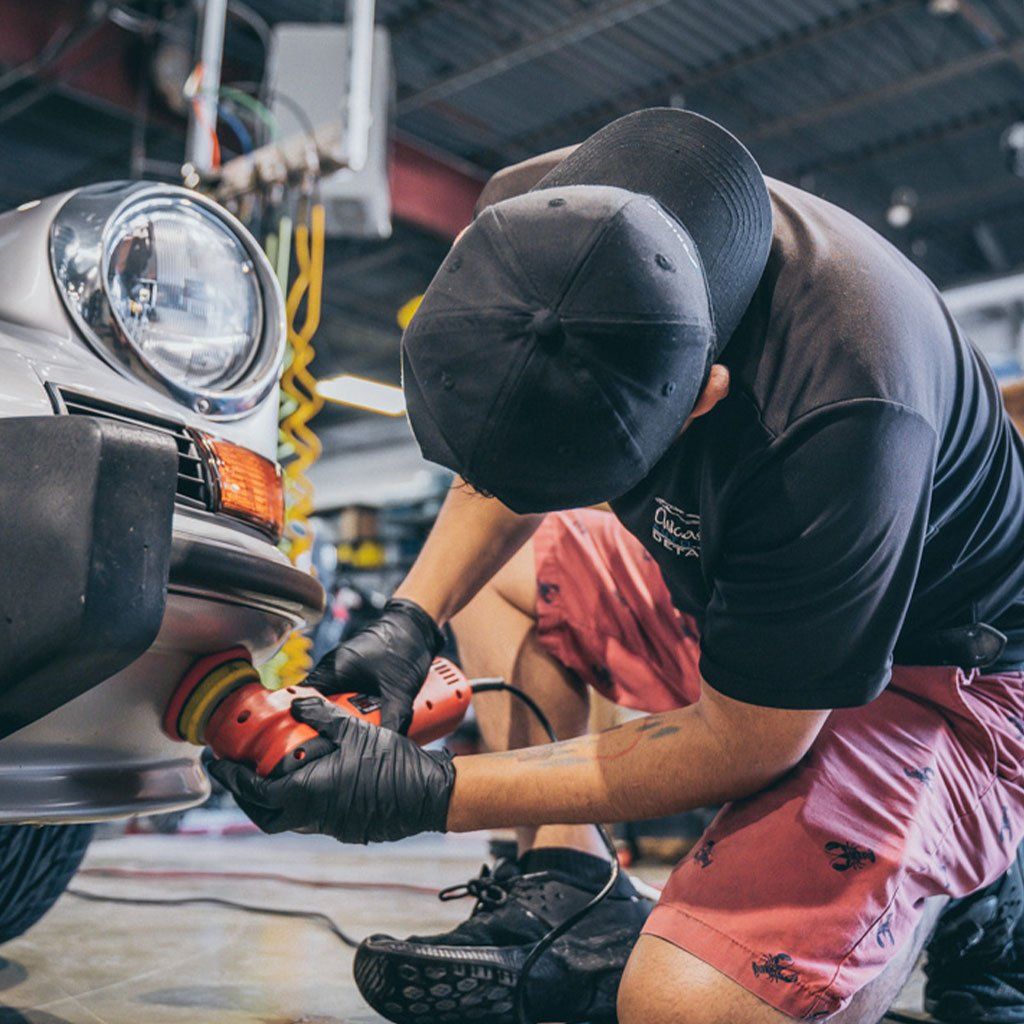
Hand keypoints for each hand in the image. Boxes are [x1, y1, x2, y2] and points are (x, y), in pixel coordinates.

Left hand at [206, 697, 455, 843]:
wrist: (428, 795)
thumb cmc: (394, 764)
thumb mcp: (356, 729)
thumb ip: (323, 716)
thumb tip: (297, 704)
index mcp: (309, 792)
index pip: (255, 791)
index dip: (232, 778)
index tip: (219, 764)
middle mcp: (314, 815)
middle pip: (264, 814)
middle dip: (246, 795)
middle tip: (238, 773)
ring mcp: (330, 826)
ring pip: (288, 818)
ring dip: (274, 799)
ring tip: (271, 773)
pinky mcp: (345, 828)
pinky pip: (311, 818)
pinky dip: (300, 802)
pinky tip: (309, 780)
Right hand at [305, 598, 443, 733]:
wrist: (417, 624)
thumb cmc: (404, 646)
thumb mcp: (400, 691)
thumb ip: (393, 720)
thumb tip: (387, 746)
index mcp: (333, 670)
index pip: (303, 701)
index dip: (302, 724)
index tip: (307, 745)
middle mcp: (332, 668)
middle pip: (318, 705)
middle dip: (327, 727)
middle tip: (336, 747)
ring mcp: (343, 668)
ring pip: (334, 701)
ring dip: (343, 718)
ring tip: (352, 738)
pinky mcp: (356, 670)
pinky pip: (347, 694)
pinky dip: (354, 708)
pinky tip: (368, 720)